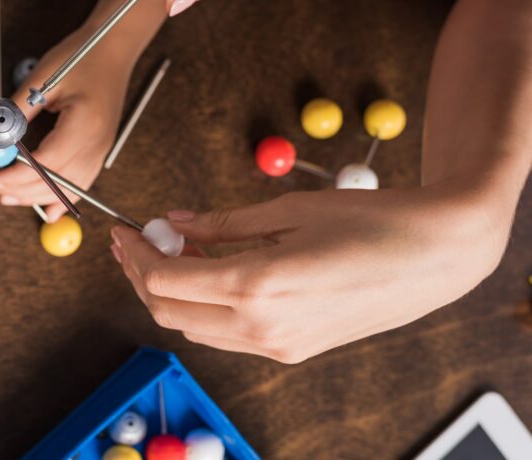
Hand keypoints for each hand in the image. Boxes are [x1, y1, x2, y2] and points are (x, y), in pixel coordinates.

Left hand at [0, 24, 134, 219]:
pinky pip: (81, 182)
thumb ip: (18, 110)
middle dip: (21, 190)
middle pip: (56, 181)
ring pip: (68, 187)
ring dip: (37, 197)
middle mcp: (96, 143)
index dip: (17, 176)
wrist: (113, 48)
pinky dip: (63, 198)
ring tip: (8, 198)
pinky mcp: (99, 149)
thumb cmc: (82, 56)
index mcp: (84, 125)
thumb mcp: (44, 79)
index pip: (47, 163)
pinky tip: (49, 210)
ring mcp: (101, 149)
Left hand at [110, 184, 509, 362]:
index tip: (122, 230)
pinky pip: (227, 335)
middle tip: (135, 241)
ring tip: (170, 251)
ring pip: (195, 329)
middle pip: (171, 311)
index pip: (166, 279)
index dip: (135, 254)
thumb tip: (176, 220)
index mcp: (257, 285)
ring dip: (171, 294)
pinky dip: (204, 307)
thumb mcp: (287, 210)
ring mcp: (278, 345)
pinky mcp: (294, 350)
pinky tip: (207, 273)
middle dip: (142, 276)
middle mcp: (263, 326)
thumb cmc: (371, 222)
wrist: (437, 255)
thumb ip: (223, 222)